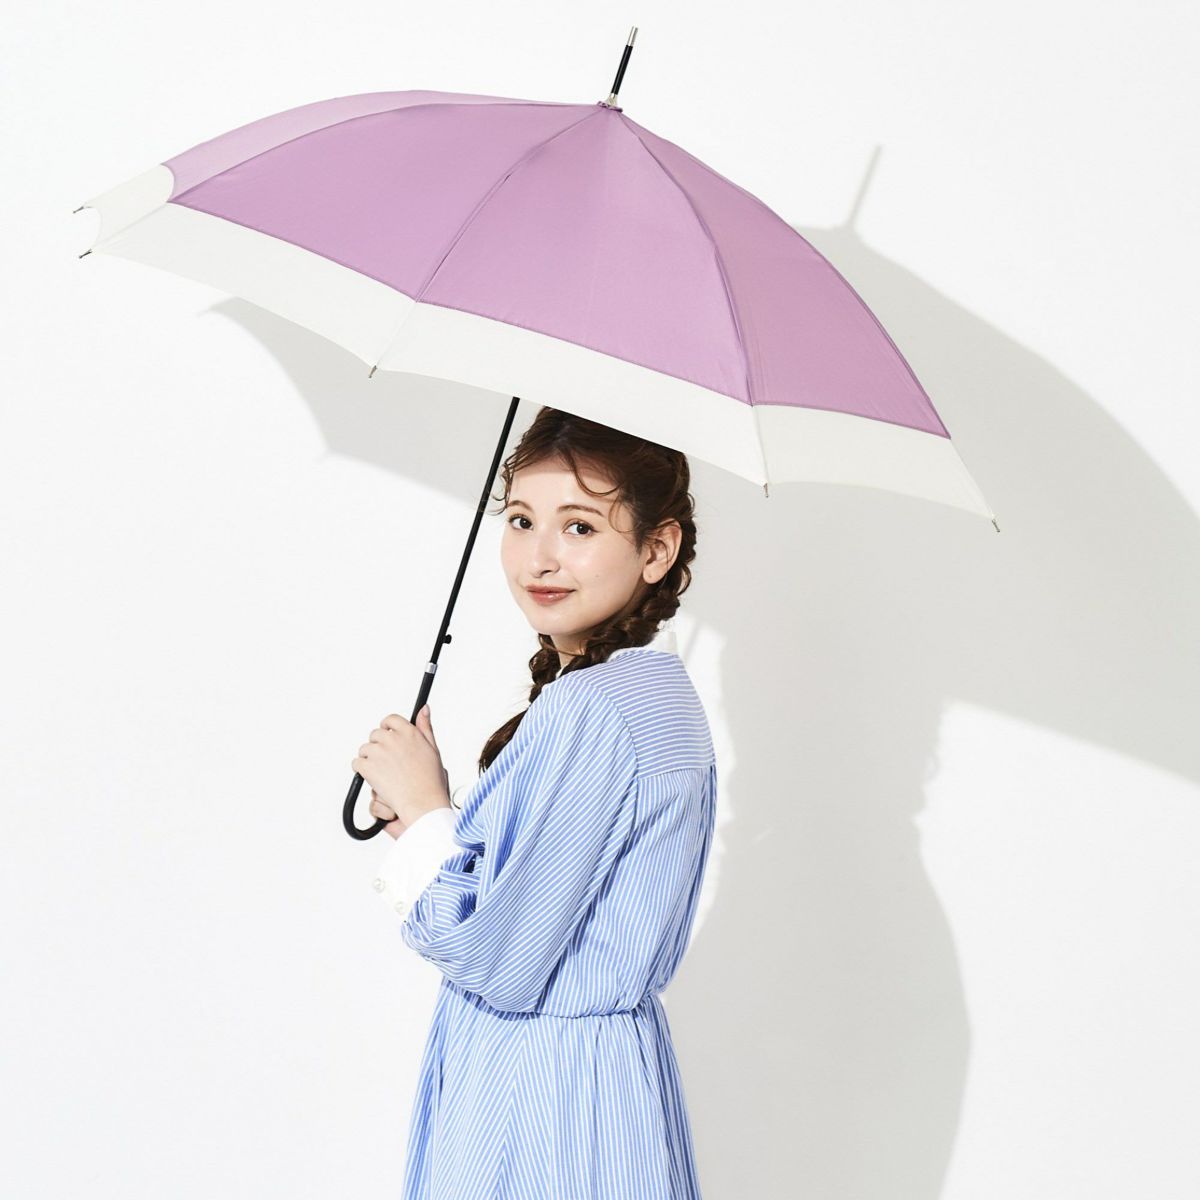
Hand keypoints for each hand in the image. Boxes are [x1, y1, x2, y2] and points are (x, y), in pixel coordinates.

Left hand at [353, 704, 451, 830]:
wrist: (422, 802)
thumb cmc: (430, 780)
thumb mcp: (433, 749)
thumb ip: (425, 726)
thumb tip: (424, 709)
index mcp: (409, 732)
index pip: (391, 720)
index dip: (387, 728)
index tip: (387, 735)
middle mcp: (393, 739)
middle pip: (375, 735)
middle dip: (378, 746)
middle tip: (387, 761)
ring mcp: (379, 752)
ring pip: (365, 749)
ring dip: (370, 759)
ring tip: (382, 773)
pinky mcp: (368, 766)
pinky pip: (357, 763)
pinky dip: (362, 771)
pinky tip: (373, 778)